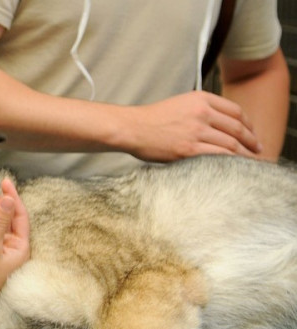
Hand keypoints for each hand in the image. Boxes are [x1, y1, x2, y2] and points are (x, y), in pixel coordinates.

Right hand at [121, 91, 262, 161]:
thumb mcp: (179, 104)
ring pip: (231, 144)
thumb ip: (200, 109)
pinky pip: (219, 156)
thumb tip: (218, 124)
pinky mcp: (189, 149)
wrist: (131, 128)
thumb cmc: (151, 119)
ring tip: (251, 161)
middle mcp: (202, 113)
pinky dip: (231, 162)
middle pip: (237, 128)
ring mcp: (196, 131)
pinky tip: (236, 167)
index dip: (248, 124)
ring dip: (245, 154)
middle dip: (252, 140)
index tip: (252, 133)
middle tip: (258, 149)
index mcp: (201, 99)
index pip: (235, 111)